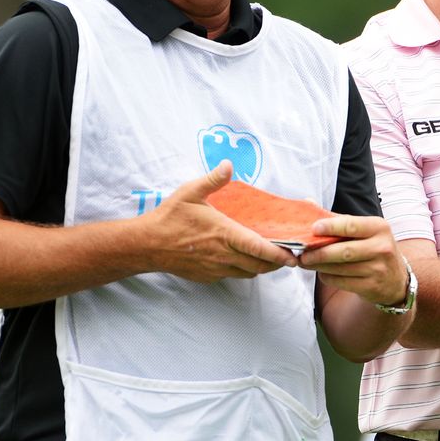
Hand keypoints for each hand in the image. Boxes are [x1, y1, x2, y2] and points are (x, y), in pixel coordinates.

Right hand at [140, 161, 297, 281]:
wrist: (146, 245)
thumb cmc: (170, 218)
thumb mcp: (190, 192)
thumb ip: (213, 180)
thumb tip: (228, 164)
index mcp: (224, 234)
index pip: (259, 249)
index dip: (278, 255)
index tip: (293, 256)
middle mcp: (223, 255)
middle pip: (259, 266)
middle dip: (275, 263)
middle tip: (286, 255)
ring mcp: (215, 269)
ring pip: (247, 273)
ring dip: (259, 267)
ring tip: (268, 257)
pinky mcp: (207, 276)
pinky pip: (232, 275)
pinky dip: (242, 269)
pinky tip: (241, 258)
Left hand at [298, 215, 407, 305]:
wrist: (395, 279)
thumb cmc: (374, 248)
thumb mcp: (366, 231)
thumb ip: (340, 220)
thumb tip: (309, 204)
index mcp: (379, 227)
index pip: (352, 225)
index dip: (331, 227)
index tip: (313, 228)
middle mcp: (381, 247)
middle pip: (344, 250)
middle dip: (319, 252)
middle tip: (302, 253)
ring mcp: (378, 269)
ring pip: (340, 268)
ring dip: (319, 266)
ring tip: (305, 262)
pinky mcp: (371, 286)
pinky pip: (341, 282)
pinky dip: (327, 277)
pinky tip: (322, 272)